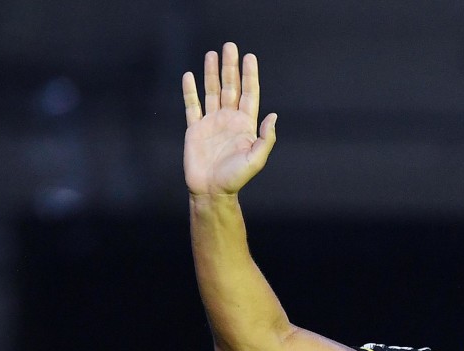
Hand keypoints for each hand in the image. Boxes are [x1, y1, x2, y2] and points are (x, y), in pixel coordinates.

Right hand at [183, 42, 276, 197]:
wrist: (211, 191)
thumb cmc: (235, 178)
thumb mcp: (256, 160)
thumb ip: (266, 138)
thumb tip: (273, 116)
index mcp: (245, 125)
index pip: (249, 94)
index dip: (249, 76)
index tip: (249, 57)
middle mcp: (229, 120)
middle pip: (230, 87)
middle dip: (230, 67)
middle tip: (230, 46)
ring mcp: (211, 123)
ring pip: (211, 92)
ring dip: (211, 73)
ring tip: (212, 54)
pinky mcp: (195, 129)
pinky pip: (192, 106)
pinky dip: (190, 91)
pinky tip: (189, 76)